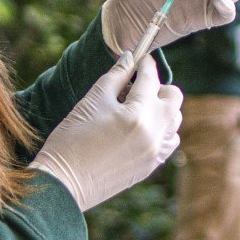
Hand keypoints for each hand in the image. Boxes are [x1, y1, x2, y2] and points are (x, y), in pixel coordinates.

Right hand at [29, 54, 183, 210]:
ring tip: (136, 106)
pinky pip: (169, 141)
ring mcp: (155, 152)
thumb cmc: (72, 139)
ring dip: (161, 108)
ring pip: (174, 120)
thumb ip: (115, 76)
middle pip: (173, 97)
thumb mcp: (92, 101)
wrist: (64, 182)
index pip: (150, 78)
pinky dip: (161, 129)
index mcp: (138, 114)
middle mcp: (153, 133)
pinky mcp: (151, 166)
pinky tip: (141, 127)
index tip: (140, 57)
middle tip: (136, 85)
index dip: (145, 63)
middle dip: (159, 86)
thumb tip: (130, 57)